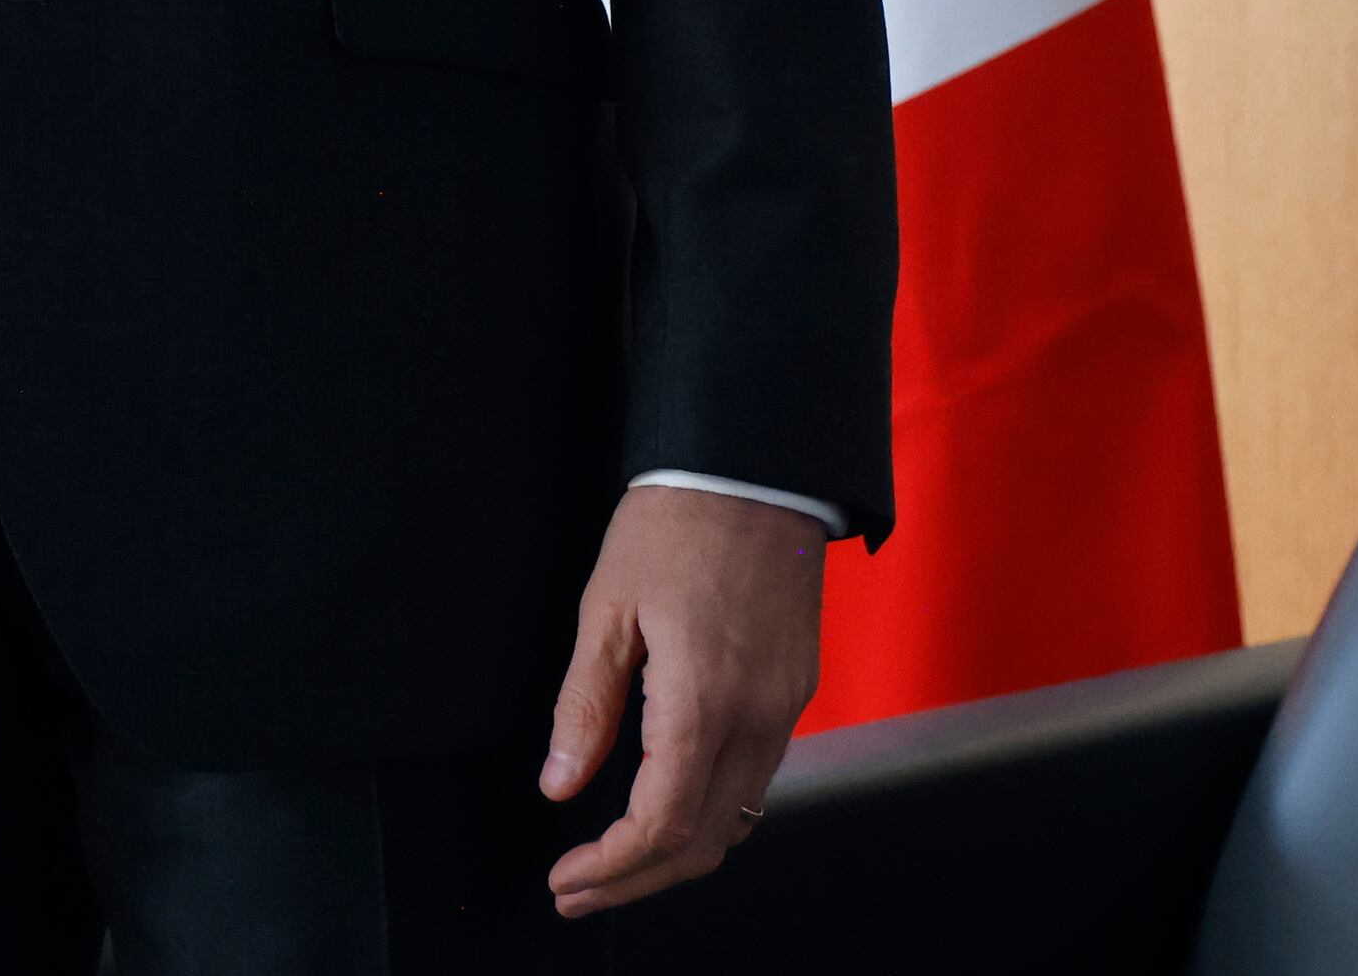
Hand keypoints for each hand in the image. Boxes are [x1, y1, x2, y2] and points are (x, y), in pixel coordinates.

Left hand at [540, 483, 829, 914]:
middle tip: (578, 891)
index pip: (660, 823)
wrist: (756, 466)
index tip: (565, 878)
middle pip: (704, 842)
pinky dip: (709, 812)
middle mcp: (758, 717)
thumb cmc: (674, 523)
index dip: (610, 867)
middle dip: (637, 881)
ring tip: (613, 862)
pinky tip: (666, 805)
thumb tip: (560, 785)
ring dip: (675, 854)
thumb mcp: (607, 608)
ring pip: (736, 819)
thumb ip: (587, 704)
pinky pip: (757, 779)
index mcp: (703, 699)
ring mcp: (787, 707)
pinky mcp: (797, 691)